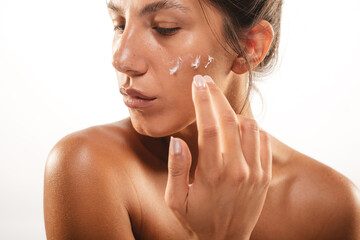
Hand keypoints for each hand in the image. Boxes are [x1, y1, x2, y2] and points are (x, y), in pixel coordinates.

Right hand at [164, 75, 271, 239]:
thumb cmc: (197, 219)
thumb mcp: (176, 200)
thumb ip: (176, 169)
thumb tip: (177, 140)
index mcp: (213, 174)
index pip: (209, 127)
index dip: (203, 101)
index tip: (197, 83)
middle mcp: (238, 170)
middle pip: (230, 120)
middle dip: (217, 96)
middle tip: (206, 82)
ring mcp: (255, 172)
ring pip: (250, 126)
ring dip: (233, 113)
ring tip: (219, 109)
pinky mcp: (264, 175)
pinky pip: (262, 140)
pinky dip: (250, 127)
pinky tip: (237, 128)